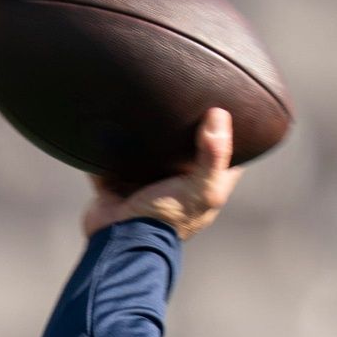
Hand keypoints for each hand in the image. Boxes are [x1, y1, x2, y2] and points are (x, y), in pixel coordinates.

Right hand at [81, 107, 241, 239]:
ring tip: (145, 102)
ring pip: (147, 152)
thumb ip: (214, 155)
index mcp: (202, 187)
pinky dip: (109, 145)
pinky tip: (110, 119)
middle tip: (181, 97)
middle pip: (183, 150)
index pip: (223, 158)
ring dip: (144, 136)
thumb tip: (219, 114)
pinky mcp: (116, 183)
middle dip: (182, 129)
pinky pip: (111, 159)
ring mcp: (145, 183)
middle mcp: (177, 185)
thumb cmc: (166, 219)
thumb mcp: (200, 188)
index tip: (221, 108)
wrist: (118, 239)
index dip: (227, 136)